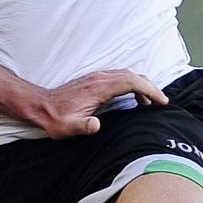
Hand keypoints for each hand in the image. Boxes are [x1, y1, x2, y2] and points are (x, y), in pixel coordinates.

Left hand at [30, 69, 168, 137]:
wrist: (40, 106)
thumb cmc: (55, 119)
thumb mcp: (68, 128)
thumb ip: (83, 127)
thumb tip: (96, 126)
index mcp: (99, 87)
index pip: (132, 82)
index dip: (150, 89)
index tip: (162, 101)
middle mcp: (100, 78)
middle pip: (133, 75)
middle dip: (150, 87)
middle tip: (161, 102)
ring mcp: (97, 77)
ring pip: (127, 75)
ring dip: (141, 85)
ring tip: (149, 102)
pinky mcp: (94, 80)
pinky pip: (119, 77)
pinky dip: (131, 84)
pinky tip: (131, 97)